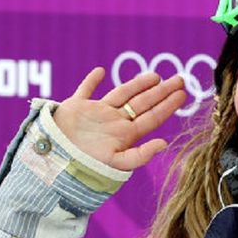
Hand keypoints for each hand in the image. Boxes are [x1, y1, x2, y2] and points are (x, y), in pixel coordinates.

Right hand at [53, 67, 185, 170]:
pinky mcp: (75, 108)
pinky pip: (85, 90)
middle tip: (180, 79)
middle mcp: (114, 122)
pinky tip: (100, 72)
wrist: (53, 162)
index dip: (168, 105)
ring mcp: (96, 114)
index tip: (184, 93)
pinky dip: (91, 81)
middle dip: (162, 92)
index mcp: (125, 135)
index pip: (152, 117)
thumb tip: (164, 144)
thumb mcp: (115, 163)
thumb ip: (140, 155)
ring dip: (138, 84)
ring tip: (155, 76)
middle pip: (143, 103)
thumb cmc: (84, 166)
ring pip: (121, 94)